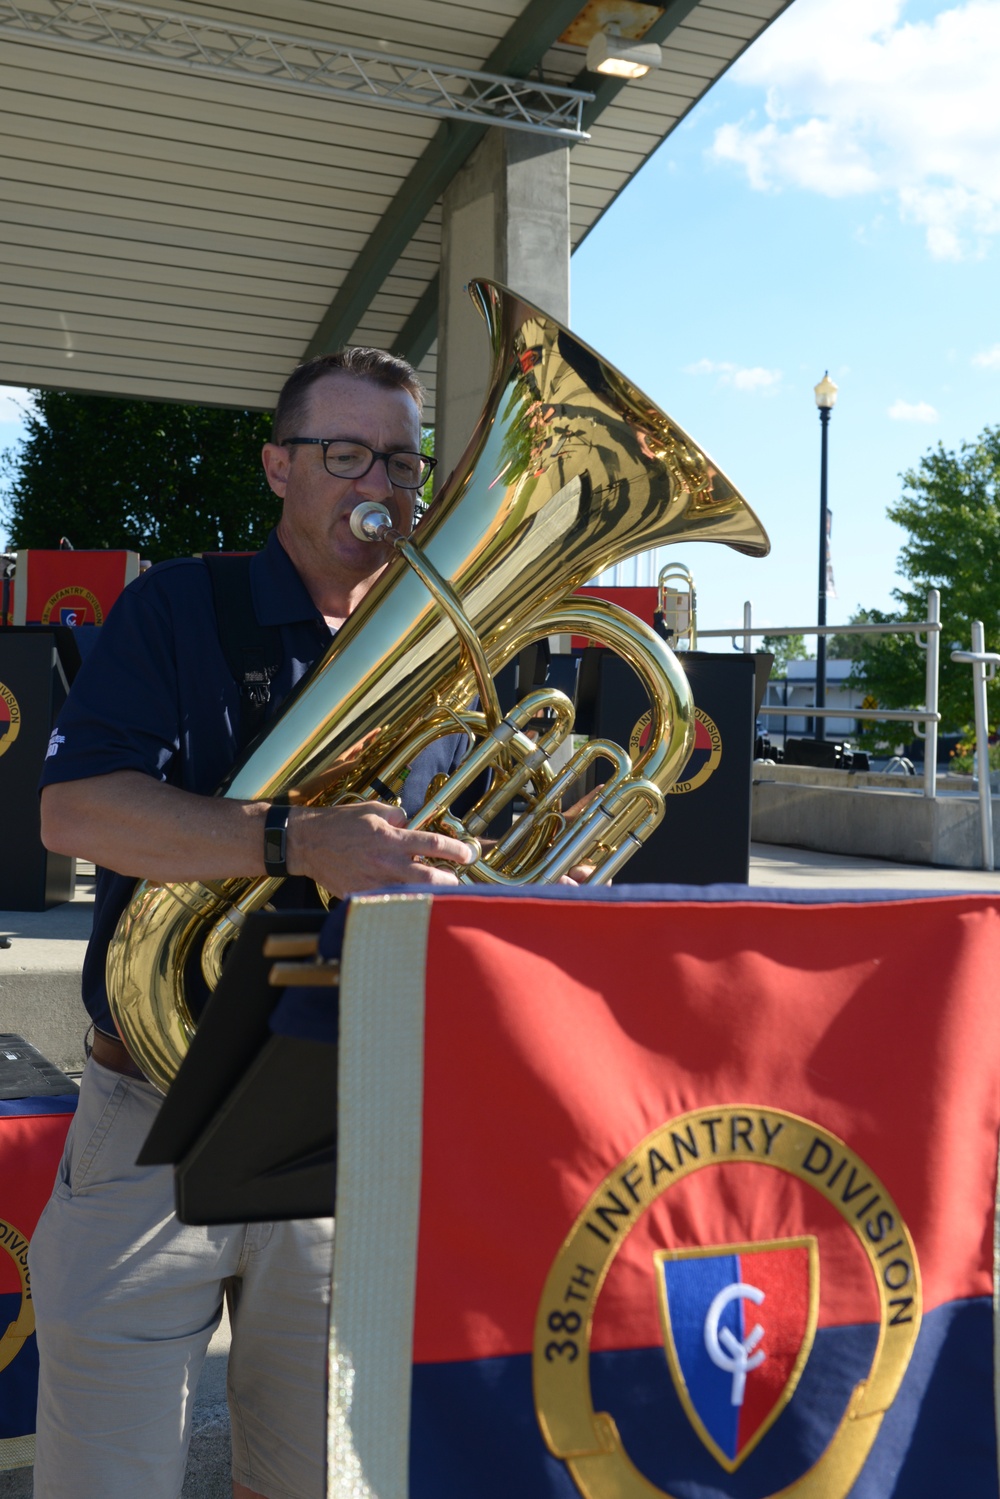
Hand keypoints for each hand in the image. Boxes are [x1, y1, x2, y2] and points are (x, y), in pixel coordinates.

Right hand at [287, 802, 474, 896]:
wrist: (307, 843)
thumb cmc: (340, 824)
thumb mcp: (372, 810)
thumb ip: (398, 817)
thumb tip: (413, 823)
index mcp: (390, 838)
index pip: (432, 844)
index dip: (455, 850)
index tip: (468, 854)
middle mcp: (385, 862)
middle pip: (428, 878)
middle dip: (449, 881)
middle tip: (458, 880)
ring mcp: (373, 882)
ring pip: (411, 895)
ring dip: (429, 895)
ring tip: (440, 894)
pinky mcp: (362, 895)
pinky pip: (388, 902)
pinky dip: (402, 903)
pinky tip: (410, 902)